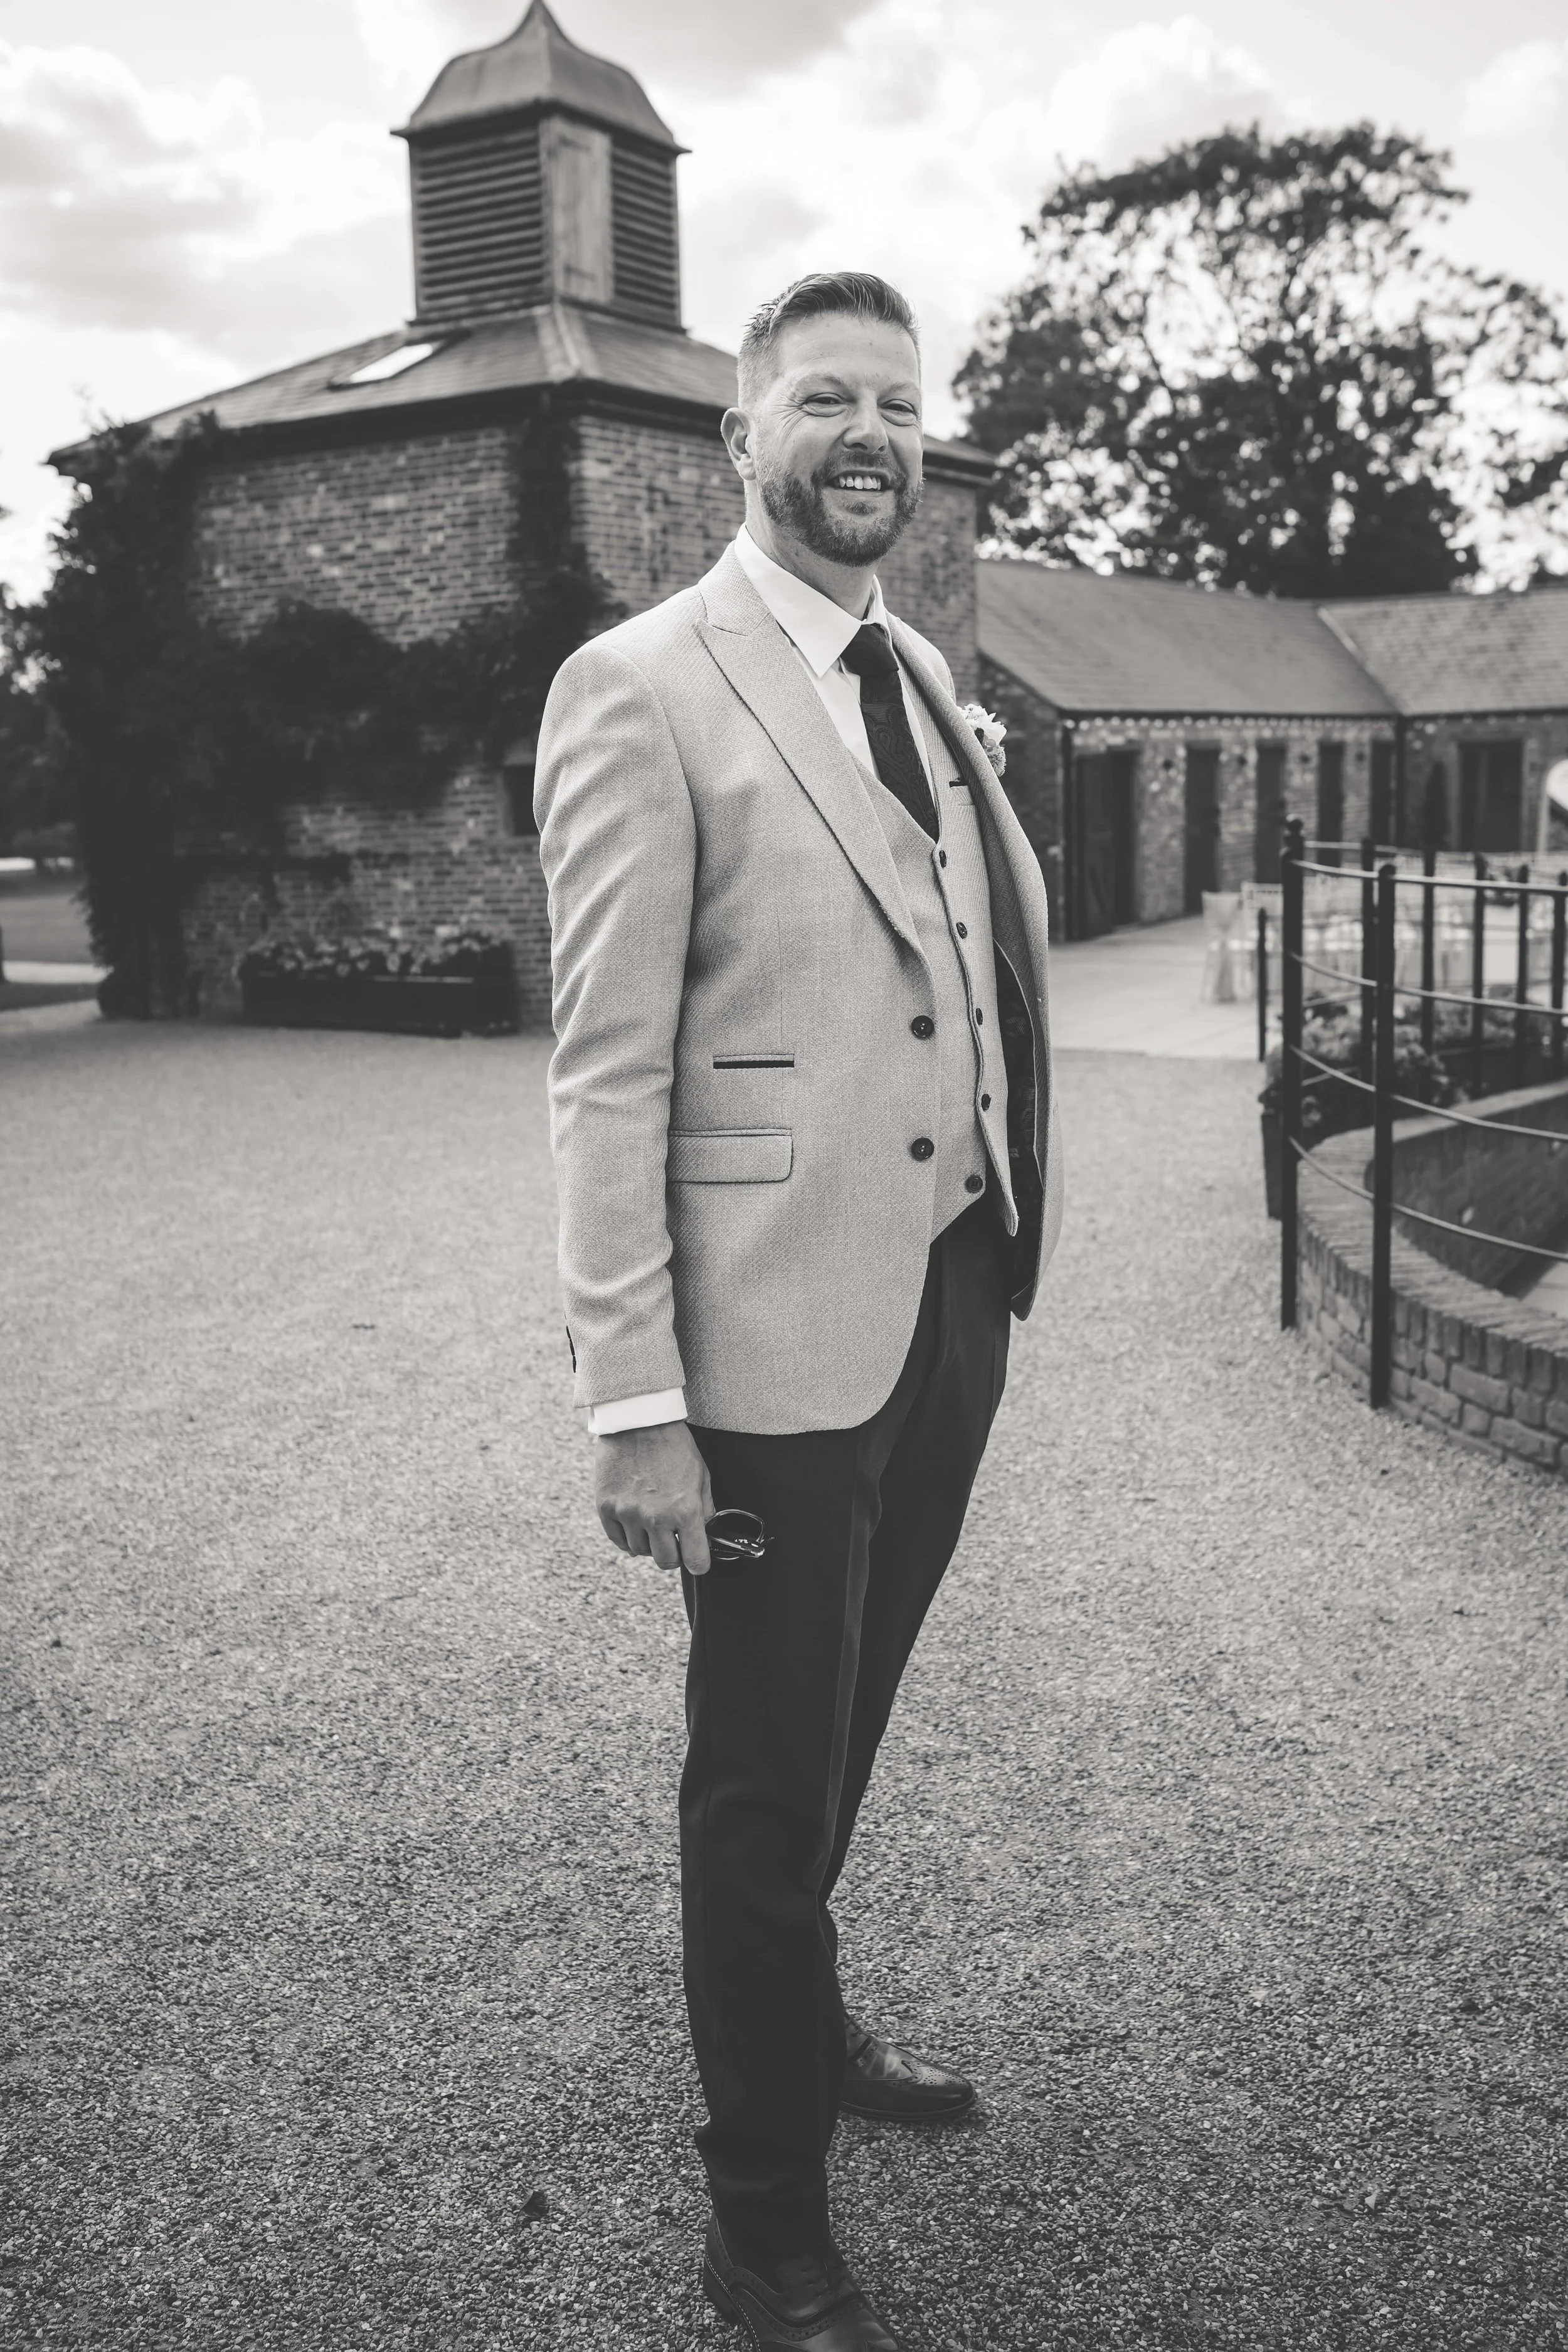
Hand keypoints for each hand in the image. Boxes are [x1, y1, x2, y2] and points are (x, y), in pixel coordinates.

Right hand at [595, 1421, 714, 1575]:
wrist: (638, 1420)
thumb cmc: (673, 1445)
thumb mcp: (701, 1475)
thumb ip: (705, 1510)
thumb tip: (706, 1535)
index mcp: (685, 1510)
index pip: (696, 1560)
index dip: (699, 1563)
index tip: (697, 1561)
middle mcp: (656, 1517)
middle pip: (666, 1562)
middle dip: (674, 1555)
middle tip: (675, 1541)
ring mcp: (628, 1513)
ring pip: (640, 1551)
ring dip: (649, 1542)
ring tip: (653, 1521)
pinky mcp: (606, 1507)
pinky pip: (618, 1540)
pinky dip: (628, 1537)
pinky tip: (635, 1523)